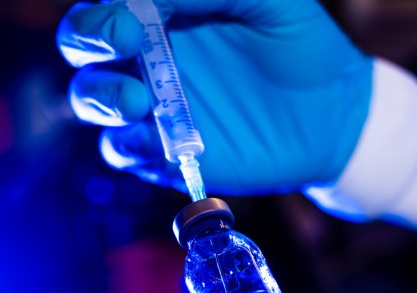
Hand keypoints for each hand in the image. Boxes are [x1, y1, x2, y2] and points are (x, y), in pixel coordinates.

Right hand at [56, 0, 371, 193]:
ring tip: (135, 98)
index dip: (106, 4)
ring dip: (99, 94)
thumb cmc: (301, 44)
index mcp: (163, 11)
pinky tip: (148, 137)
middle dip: (88, 37)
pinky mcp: (165, 152)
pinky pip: (124, 151)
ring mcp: (153, 105)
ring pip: (92, 97)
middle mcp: (147, 55)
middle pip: (82, 42)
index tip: (134, 10)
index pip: (109, 0)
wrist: (333, 113)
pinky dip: (125, 145)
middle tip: (122, 40)